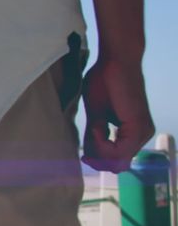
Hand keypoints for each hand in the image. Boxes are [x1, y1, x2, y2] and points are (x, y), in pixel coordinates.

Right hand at [81, 57, 154, 172]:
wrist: (116, 62)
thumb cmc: (104, 81)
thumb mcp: (95, 114)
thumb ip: (95, 135)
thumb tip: (89, 154)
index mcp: (133, 131)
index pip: (118, 159)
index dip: (99, 162)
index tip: (83, 155)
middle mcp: (142, 134)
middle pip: (118, 164)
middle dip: (99, 160)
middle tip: (85, 152)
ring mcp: (142, 131)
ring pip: (119, 159)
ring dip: (100, 149)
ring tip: (94, 129)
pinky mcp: (139, 127)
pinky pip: (120, 150)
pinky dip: (104, 143)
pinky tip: (98, 127)